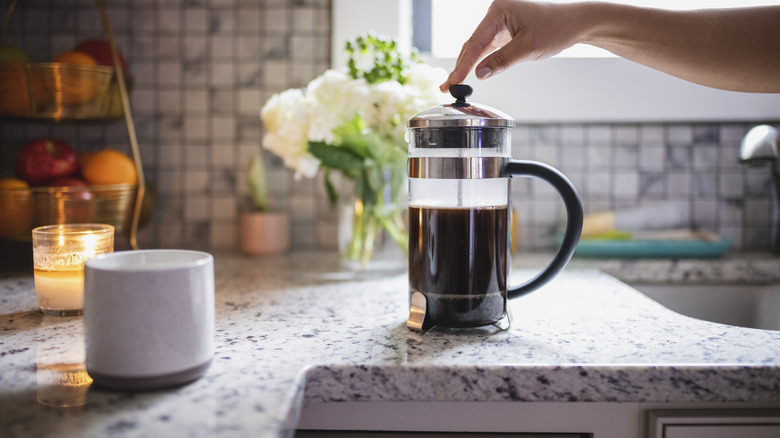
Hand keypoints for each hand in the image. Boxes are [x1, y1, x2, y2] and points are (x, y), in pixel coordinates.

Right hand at [440, 0, 584, 91]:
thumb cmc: (557, 27)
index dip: (463, 64)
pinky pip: (487, 47)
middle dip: (460, 66)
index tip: (454, 81)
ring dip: (467, 65)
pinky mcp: (505, 30)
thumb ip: (502, 61)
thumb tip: (480, 74)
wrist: (576, 22)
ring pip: (478, 47)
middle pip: (472, 43)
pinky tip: (468, 74)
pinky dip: (479, 61)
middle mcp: (496, 13)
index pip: (475, 41)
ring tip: (452, 84)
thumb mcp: (529, 47)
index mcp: (499, 10)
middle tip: (447, 87)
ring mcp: (500, 22)